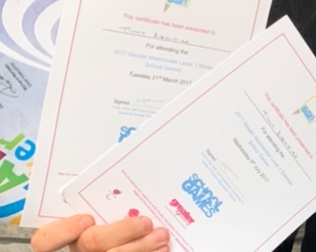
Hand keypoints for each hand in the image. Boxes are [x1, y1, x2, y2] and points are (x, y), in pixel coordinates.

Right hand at [31, 214, 169, 251]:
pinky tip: (164, 248)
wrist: (121, 239)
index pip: (45, 241)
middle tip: (146, 222)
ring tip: (162, 235)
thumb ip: (104, 203)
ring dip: (142, 246)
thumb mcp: (102, 212)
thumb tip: (124, 177)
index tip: (87, 218)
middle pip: (90, 244)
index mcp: (68, 237)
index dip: (63, 230)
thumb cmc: (112, 223)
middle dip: (122, 231)